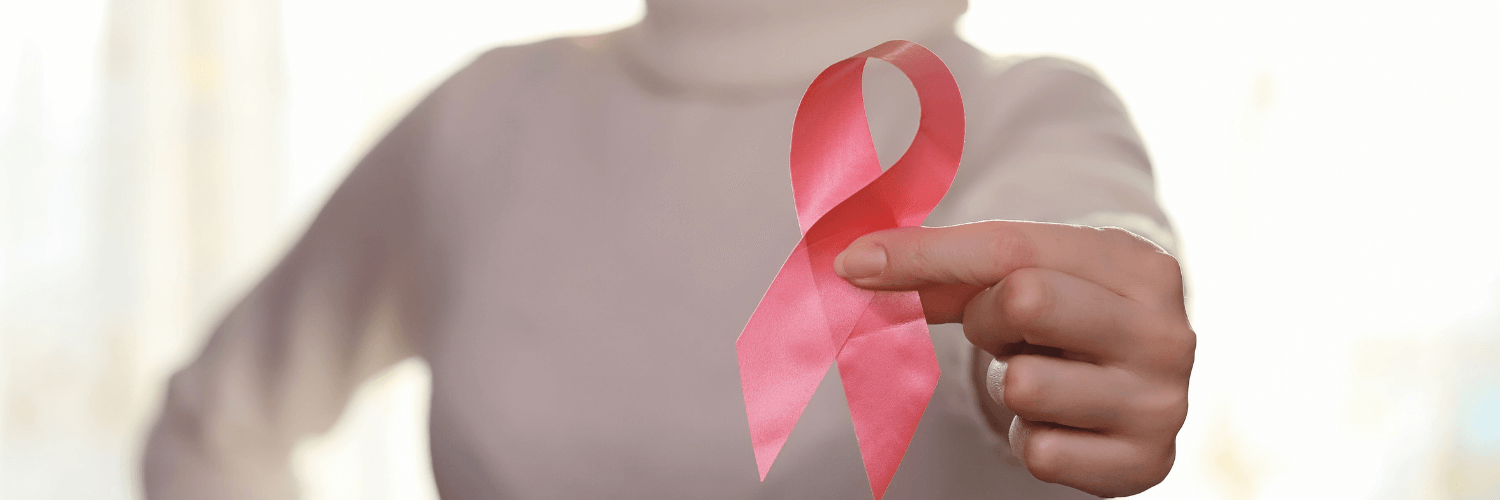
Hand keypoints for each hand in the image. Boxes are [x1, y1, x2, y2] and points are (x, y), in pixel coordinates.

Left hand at [833, 221, 1193, 496]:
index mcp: (1140, 265)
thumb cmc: (1066, 319)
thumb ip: (944, 267)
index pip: (1012, 248)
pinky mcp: (1146, 464)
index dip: (925, 255)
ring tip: (1041, 376)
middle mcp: (1167, 332)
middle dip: (988, 320)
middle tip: (1007, 333)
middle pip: (1024, 300)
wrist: (1134, 391)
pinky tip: (1058, 423)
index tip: (855, 263)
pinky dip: (1032, 438)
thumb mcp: (1024, 277)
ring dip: (1010, 385)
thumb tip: (856, 264)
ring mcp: (1163, 403)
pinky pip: (1039, 453)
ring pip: (1024, 385)